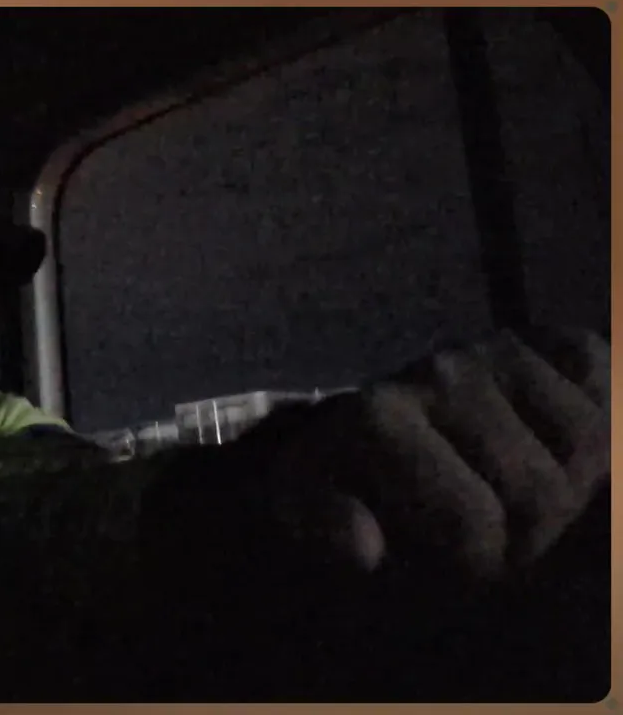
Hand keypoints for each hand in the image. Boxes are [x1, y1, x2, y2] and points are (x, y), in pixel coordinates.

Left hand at [254, 327, 609, 580]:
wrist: (368, 428)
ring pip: (588, 443)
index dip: (476, 559)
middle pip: (540, 492)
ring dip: (571, 485)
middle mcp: (441, 374)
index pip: (473, 522)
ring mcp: (497, 351)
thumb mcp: (308, 508)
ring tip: (521, 493)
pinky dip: (600, 415)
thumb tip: (364, 550)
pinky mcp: (543, 341)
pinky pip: (603, 377)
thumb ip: (324, 530)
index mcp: (379, 418)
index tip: (453, 556)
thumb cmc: (343, 478)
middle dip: (528, 533)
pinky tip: (555, 442)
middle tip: (497, 530)